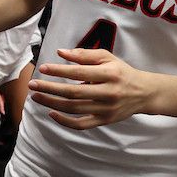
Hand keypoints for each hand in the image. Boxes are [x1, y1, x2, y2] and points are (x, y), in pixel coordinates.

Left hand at [28, 48, 153, 128]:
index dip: (59, 71)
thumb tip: (60, 52)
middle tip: (32, 85)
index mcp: (109, 74)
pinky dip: (64, 121)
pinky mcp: (104, 121)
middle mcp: (108, 92)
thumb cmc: (121, 72)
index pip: (79, 72)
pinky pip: (81, 125)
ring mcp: (106, 109)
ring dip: (51, 103)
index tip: (43, 68)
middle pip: (73, 93)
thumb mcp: (107, 58)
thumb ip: (84, 54)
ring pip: (74, 109)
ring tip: (36, 97)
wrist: (143, 93)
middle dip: (50, 89)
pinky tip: (51, 113)